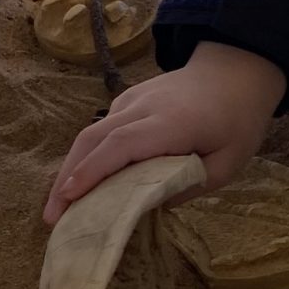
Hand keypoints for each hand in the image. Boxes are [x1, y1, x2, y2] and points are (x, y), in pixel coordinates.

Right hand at [43, 42, 284, 223]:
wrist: (235, 71)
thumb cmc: (236, 121)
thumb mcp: (227, 164)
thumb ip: (189, 186)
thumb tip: (148, 205)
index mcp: (172, 122)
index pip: (123, 145)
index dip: (94, 171)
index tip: (70, 197)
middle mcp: (144, 107)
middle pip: (95, 138)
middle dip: (69, 178)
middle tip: (52, 217)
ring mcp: (132, 100)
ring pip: (91, 133)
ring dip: (70, 169)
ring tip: (57, 208)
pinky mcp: (127, 101)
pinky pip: (100, 129)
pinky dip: (85, 157)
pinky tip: (80, 184)